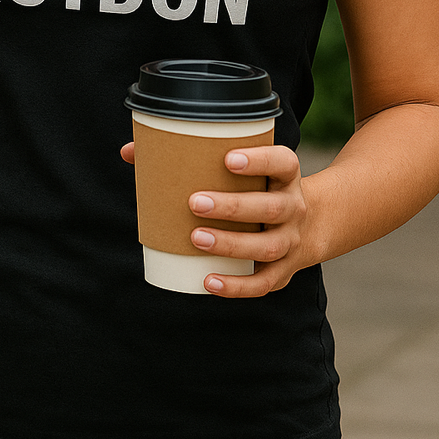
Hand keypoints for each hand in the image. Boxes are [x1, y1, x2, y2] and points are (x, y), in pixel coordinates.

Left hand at [119, 141, 315, 297]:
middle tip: (194, 202)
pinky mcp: (283, 271)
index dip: (260, 160)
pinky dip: (237, 286)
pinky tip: (208, 280)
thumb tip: (130, 152)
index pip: (283, 162)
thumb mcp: (243, 167)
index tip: (228, 158)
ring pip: (267, 247)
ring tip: (196, 238)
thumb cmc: (256, 187)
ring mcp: (291, 241)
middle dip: (233, 207)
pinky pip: (263, 283)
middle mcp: (294, 208)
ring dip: (231, 244)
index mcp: (286, 176)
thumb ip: (190, 156)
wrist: (308, 225)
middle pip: (271, 208)